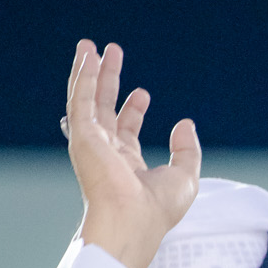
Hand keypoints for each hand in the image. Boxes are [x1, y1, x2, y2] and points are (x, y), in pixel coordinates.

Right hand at [64, 40, 201, 267]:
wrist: (132, 221)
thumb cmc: (157, 211)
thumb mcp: (186, 177)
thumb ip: (187, 151)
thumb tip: (185, 125)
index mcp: (128, 166)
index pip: (126, 132)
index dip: (134, 111)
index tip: (142, 93)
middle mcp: (107, 154)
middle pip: (105, 109)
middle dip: (108, 81)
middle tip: (112, 54)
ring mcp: (92, 145)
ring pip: (86, 100)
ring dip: (88, 72)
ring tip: (90, 46)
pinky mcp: (82, 137)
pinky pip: (80, 100)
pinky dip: (83, 77)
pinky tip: (87, 55)